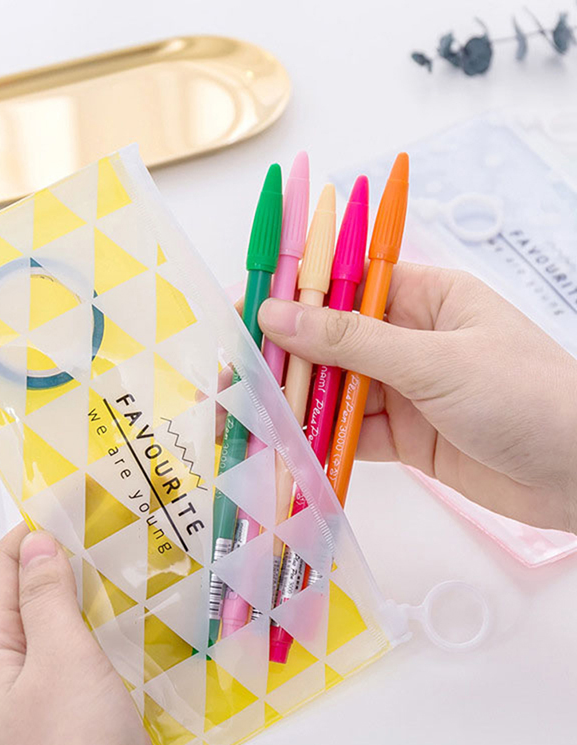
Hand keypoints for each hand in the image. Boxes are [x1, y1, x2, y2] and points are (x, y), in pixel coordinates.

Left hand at [0, 523, 159, 744]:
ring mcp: (50, 692)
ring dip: (91, 593)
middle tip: (106, 523)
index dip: (28, 534)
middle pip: (34, 597)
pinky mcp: (82, 709)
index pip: (2, 574)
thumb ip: (47, 599)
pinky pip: (90, 654)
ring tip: (127, 555)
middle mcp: (15, 669)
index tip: (66, 499)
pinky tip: (138, 612)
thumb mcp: (60, 661)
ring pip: (67, 625)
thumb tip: (36, 543)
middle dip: (64, 559)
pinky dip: (109, 628)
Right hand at [258, 262, 576, 532]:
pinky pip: (349, 432)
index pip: (345, 283)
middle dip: (282, 357)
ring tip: (244, 415)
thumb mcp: (435, 361)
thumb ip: (351, 341)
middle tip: (230, 373)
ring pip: (333, 389)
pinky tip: (283, 447)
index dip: (292, 291)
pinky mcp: (404, 437)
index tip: (243, 305)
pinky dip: (318, 441)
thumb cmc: (527, 397)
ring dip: (293, 403)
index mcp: (426, 297)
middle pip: (330, 340)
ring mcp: (405, 390)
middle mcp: (409, 339)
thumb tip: (277, 314)